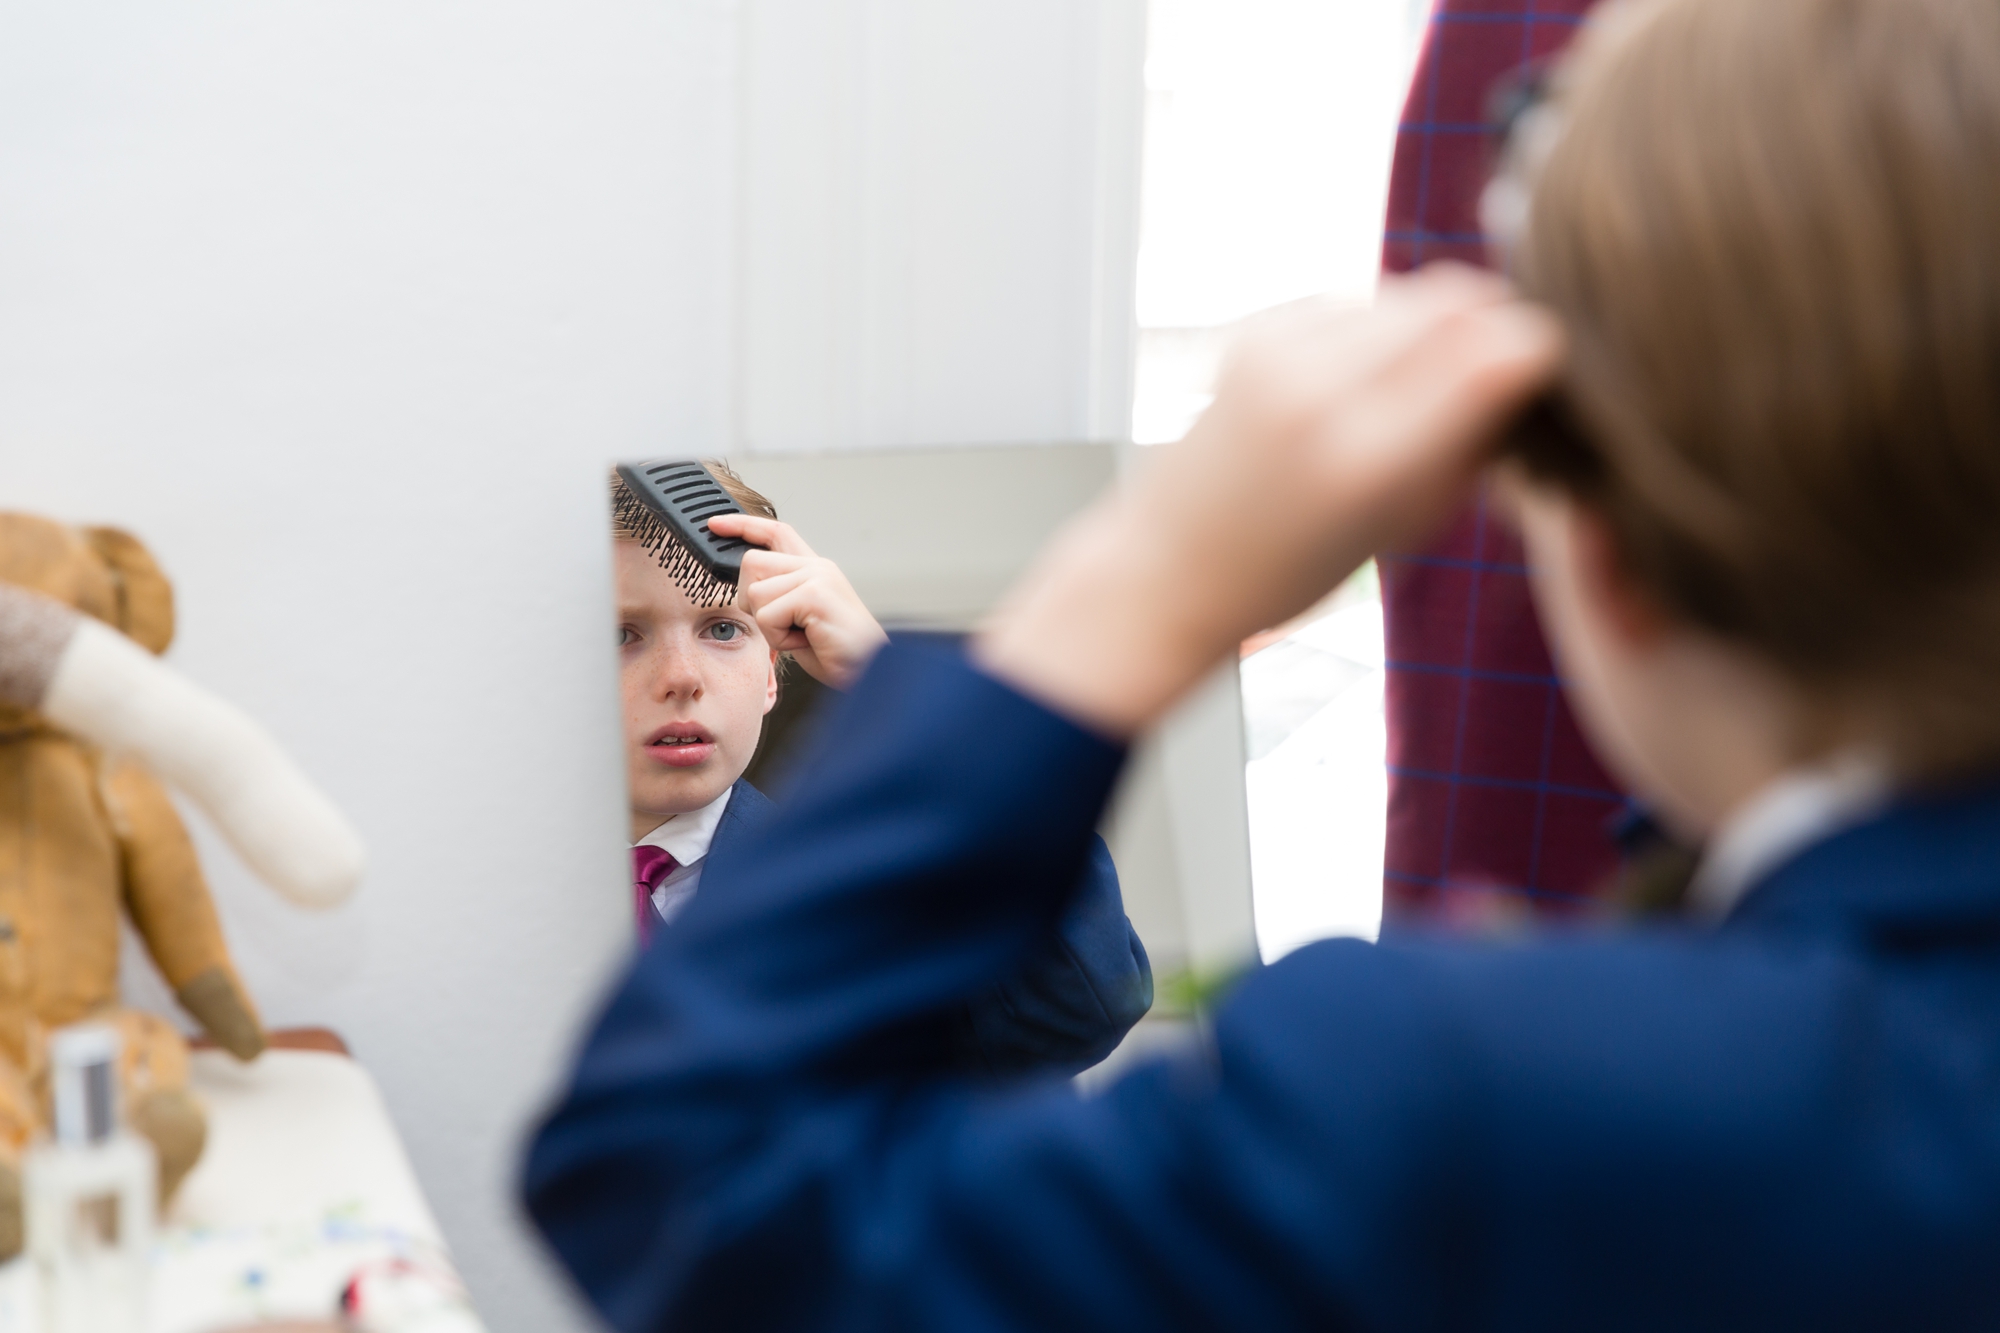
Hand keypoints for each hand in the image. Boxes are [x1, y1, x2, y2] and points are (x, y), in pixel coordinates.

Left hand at [708, 514, 889, 689]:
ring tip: (800, 635)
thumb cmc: (838, 653)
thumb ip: (780, 598)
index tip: (715, 524)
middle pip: (751, 563)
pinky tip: (806, 640)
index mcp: (815, 569)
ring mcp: (817, 577)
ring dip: (769, 625)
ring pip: (755, 592)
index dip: (743, 525)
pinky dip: (779, 637)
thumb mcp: (802, 620)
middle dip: (752, 601)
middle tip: (783, 625)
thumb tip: (750, 592)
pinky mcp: (815, 594)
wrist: (870, 670)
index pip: (776, 532)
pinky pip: (767, 615)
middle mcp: (817, 566)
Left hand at [975, 264, 1561, 737]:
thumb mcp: (1406, 524)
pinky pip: (1356, 302)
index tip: (1548, 372)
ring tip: (1426, 386)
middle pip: (1457, 301)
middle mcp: (1320, 393)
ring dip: (1437, 325)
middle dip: (1494, 324)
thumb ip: (1471, 445)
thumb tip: (1531, 368)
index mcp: (1368, 461)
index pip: (1495, 354)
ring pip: (1409, 292)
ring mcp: (1280, 354)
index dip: (1540, 351)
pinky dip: (1380, 328)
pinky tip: (1365, 378)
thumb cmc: (1295, 565)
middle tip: (1503, 368)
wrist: (1173, 562)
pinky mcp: (1257, 332)